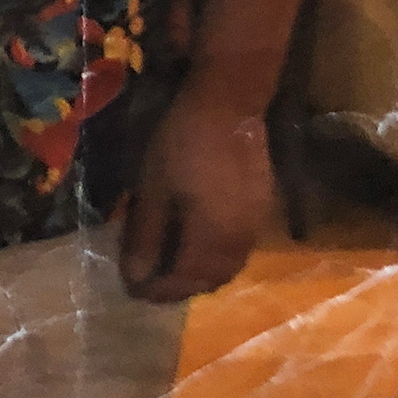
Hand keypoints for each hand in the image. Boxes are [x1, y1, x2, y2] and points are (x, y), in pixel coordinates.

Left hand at [118, 88, 273, 301]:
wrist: (228, 105)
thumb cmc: (182, 144)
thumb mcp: (153, 188)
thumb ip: (145, 235)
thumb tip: (135, 277)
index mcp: (212, 239)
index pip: (186, 281)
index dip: (160, 291)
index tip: (135, 293)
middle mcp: (240, 241)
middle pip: (212, 280)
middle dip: (182, 288)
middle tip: (154, 283)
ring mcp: (256, 225)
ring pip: (230, 266)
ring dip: (202, 275)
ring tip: (173, 266)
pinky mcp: (262, 209)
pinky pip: (240, 249)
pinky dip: (218, 257)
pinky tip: (199, 243)